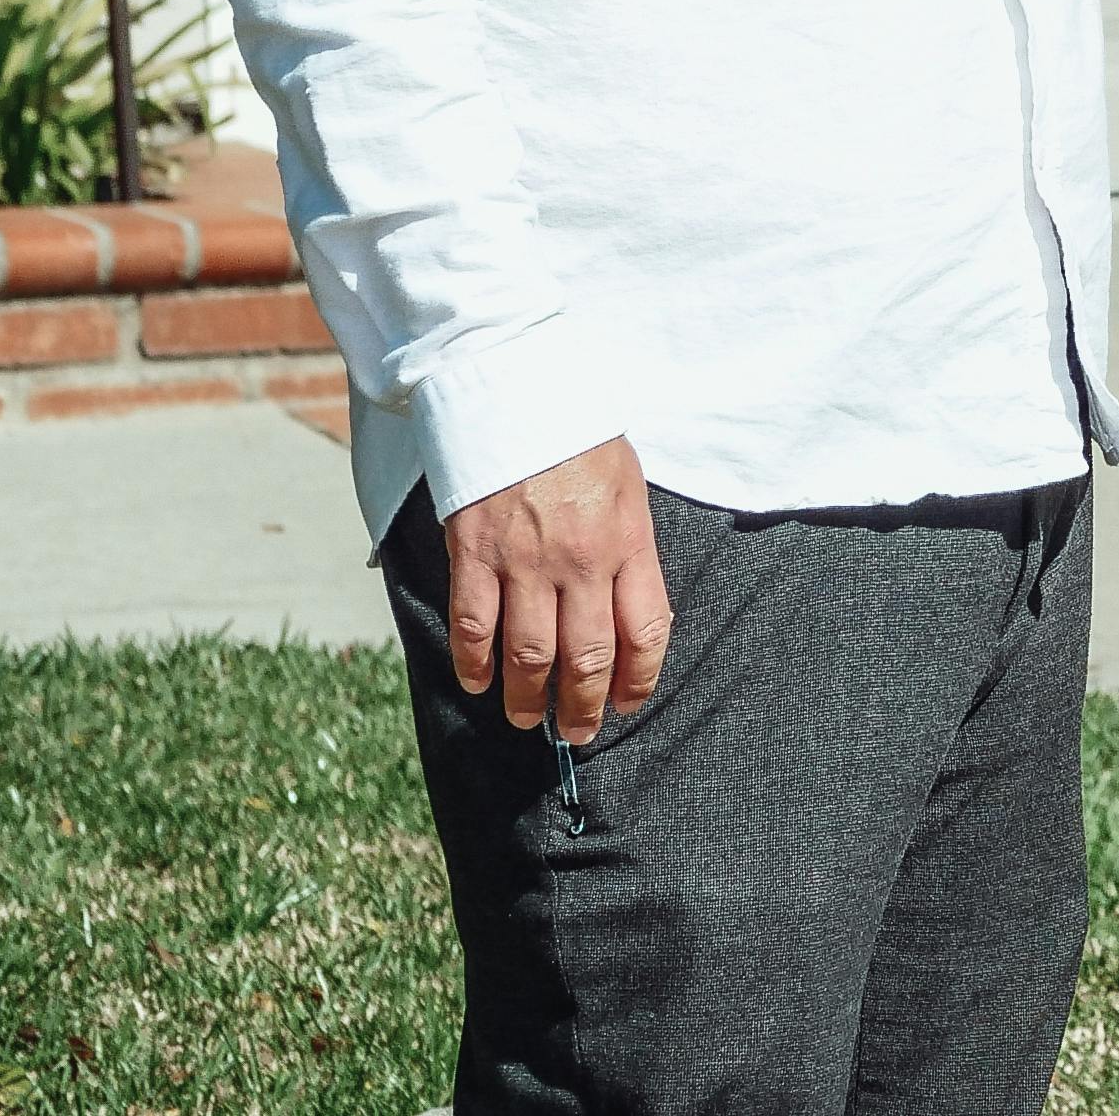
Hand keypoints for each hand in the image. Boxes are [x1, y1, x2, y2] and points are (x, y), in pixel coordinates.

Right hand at [442, 434, 669, 745]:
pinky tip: (477, 683)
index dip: (638, 678)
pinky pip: (474, 625)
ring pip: (529, 654)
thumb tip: (630, 608)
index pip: (644, 631)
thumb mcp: (629, 485)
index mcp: (627, 540)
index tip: (628, 701)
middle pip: (586, 657)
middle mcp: (580, 560)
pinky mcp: (473, 553)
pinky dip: (474, 663)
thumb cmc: (578, 433)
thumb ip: (631, 547)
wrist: (514, 386)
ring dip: (527, 697)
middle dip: (582, 706)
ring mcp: (524, 561)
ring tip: (526, 718)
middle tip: (577, 732)